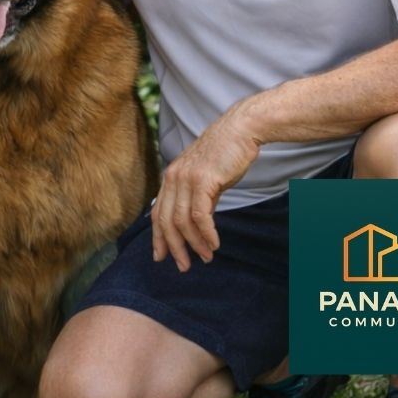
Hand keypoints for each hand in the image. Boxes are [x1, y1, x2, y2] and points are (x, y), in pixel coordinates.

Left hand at [151, 103, 261, 271]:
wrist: (240, 130)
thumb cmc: (225, 154)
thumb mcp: (205, 179)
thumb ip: (197, 199)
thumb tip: (196, 225)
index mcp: (170, 177)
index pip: (157, 213)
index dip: (158, 238)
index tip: (161, 257)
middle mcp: (173, 177)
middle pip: (166, 221)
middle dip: (174, 247)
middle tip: (183, 266)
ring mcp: (186, 178)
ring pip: (182, 221)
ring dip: (194, 244)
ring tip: (205, 257)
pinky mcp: (203, 180)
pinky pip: (199, 215)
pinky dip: (206, 233)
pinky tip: (214, 244)